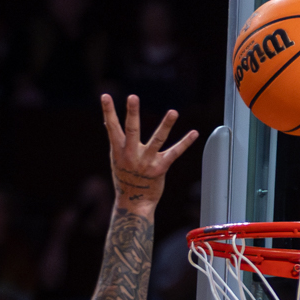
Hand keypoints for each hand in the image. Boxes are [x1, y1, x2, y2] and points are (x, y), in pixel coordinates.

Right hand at [102, 94, 198, 214]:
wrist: (133, 203)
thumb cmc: (124, 178)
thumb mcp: (115, 159)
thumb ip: (115, 141)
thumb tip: (107, 122)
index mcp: (118, 151)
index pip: (111, 127)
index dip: (108, 111)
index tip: (104, 96)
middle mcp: (131, 155)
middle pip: (131, 130)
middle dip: (132, 113)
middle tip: (132, 97)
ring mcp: (146, 162)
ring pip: (157, 140)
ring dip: (165, 125)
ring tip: (173, 112)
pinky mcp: (160, 168)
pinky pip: (174, 153)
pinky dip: (185, 143)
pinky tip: (194, 133)